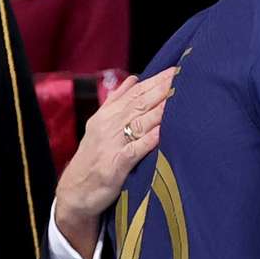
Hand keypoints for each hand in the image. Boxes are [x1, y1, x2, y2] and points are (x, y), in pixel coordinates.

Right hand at [55, 68, 175, 258]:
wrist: (73, 192)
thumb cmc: (94, 157)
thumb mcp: (100, 125)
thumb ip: (117, 101)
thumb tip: (133, 78)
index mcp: (109, 114)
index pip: (137, 91)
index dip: (158, 79)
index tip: (179, 67)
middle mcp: (110, 125)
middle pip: (141, 102)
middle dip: (164, 88)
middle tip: (186, 74)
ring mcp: (112, 145)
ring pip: (139, 122)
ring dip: (160, 109)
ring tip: (180, 96)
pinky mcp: (114, 166)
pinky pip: (134, 151)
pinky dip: (148, 140)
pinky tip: (163, 132)